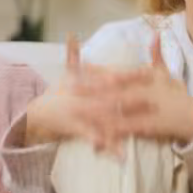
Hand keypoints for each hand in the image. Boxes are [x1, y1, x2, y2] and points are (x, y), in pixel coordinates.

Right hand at [23, 34, 141, 150]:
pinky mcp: (78, 129)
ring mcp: (82, 114)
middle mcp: (86, 97)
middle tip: (153, 101)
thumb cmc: (58, 92)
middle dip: (134, 100)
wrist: (39, 112)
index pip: (112, 76)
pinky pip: (95, 138)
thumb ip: (72, 55)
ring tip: (144, 130)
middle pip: (114, 98)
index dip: (130, 74)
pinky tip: (122, 156)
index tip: (148, 72)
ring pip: (107, 120)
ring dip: (125, 125)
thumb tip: (71, 35)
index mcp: (87, 83)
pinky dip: (108, 148)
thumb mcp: (66, 73)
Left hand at [85, 33, 192, 148]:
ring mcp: (142, 108)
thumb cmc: (177, 95)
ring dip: (93, 109)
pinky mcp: (145, 125)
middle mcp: (140, 90)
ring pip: (113, 108)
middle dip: (88, 88)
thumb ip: (156, 55)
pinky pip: (124, 128)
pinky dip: (109, 130)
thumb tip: (154, 34)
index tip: (80, 66)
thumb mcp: (167, 73)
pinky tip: (95, 132)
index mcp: (143, 77)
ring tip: (75, 109)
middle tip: (68, 87)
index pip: (116, 72)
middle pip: (109, 89)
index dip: (97, 69)